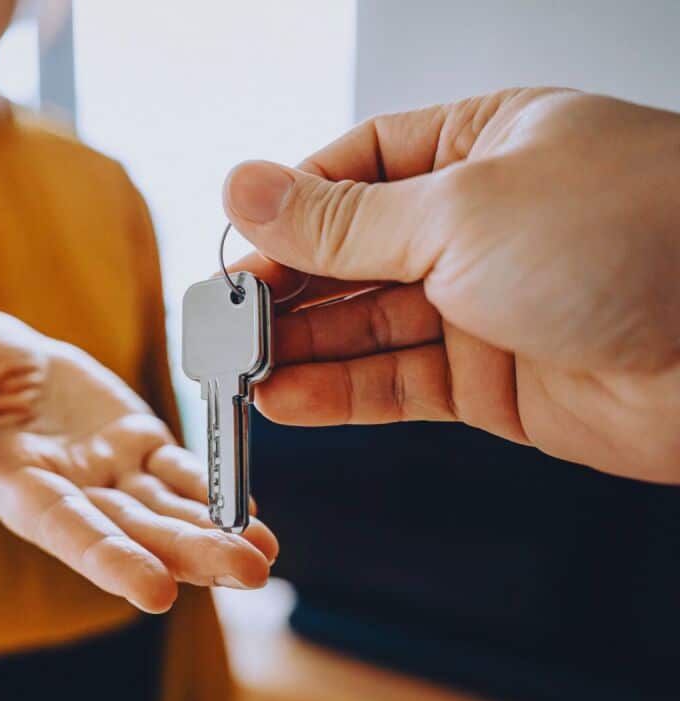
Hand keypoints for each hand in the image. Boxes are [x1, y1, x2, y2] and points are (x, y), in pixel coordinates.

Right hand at [0, 309, 278, 611]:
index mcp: (15, 482)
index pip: (64, 527)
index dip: (107, 558)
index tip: (155, 591)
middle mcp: (69, 490)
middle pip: (131, 529)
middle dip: (188, 553)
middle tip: (248, 574)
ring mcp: (107, 471)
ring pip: (164, 508)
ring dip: (215, 532)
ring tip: (265, 556)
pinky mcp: (137, 444)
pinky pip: (180, 471)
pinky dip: (216, 490)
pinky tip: (253, 513)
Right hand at [222, 87, 679, 482]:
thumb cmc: (640, 237)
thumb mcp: (461, 211)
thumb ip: (343, 219)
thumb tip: (246, 189)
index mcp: (476, 145)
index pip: (349, 170)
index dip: (284, 213)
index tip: (232, 254)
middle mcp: (476, 222)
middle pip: (347, 254)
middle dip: (282, 290)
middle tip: (220, 325)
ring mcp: (483, 302)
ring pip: (363, 324)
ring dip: (298, 349)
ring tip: (238, 371)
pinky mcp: (490, 379)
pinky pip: (393, 383)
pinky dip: (338, 394)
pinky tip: (287, 398)